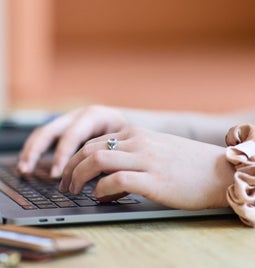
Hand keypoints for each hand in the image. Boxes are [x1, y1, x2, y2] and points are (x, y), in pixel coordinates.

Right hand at [18, 105, 128, 176]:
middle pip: (53, 129)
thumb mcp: (124, 146)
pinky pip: (46, 136)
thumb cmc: (129, 139)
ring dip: (32, 150)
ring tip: (24, 169)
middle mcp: (80, 116)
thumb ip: (112, 163)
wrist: (131, 128)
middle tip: (28, 170)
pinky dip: (36, 149)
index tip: (56, 174)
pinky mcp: (67, 129)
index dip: (63, 154)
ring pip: (45, 131)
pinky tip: (29, 164)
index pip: (74, 134)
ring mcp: (71, 120)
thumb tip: (98, 188)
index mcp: (96, 116)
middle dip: (38, 149)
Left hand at [60, 127, 233, 209]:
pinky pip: (116, 180)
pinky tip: (100, 197)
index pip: (94, 141)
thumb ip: (129, 157)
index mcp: (136, 134)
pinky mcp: (154, 179)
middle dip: (70, 168)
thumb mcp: (154, 150)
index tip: (69, 173)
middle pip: (90, 150)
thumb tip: (106, 178)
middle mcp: (137, 142)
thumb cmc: (185, 163)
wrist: (217, 169)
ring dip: (79, 177)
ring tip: (74, 191)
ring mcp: (145, 160)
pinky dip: (101, 189)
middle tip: (65, 185)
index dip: (75, 158)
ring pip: (97, 160)